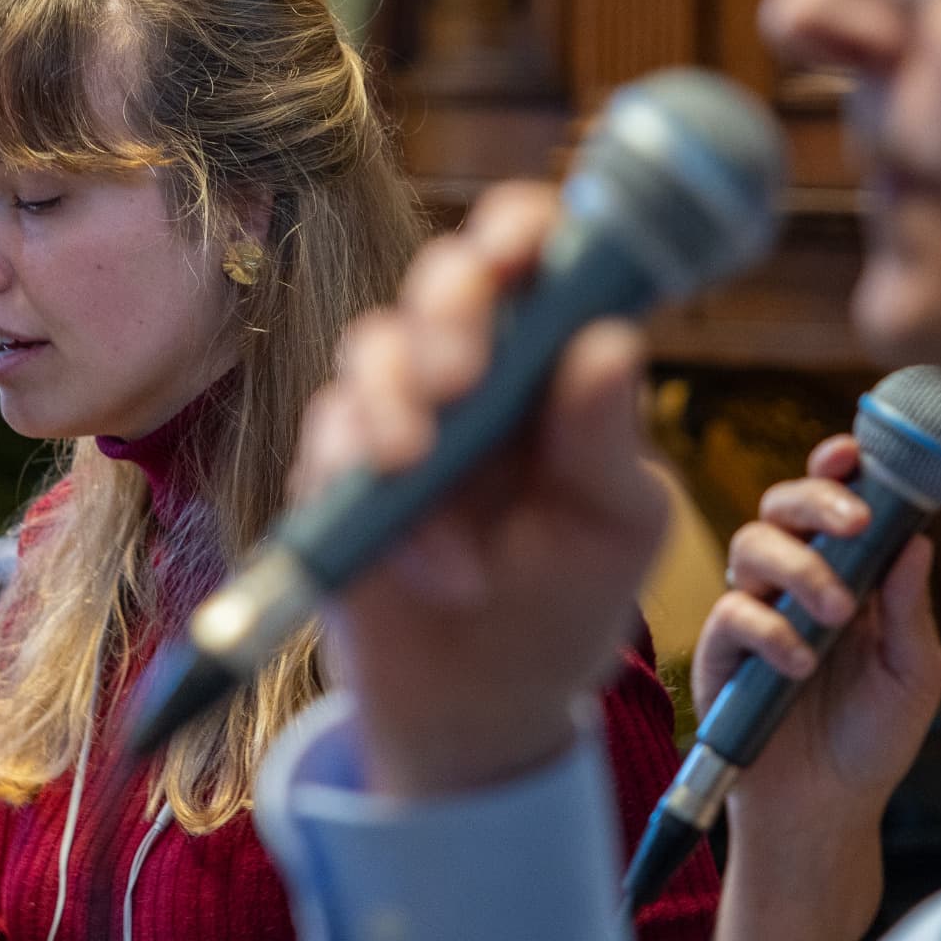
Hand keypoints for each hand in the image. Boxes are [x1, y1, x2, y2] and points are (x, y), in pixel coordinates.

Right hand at [295, 182, 669, 800]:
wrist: (479, 711)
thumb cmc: (565, 599)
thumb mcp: (613, 530)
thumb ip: (607, 441)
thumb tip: (609, 340)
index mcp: (555, 357)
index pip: (538, 250)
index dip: (522, 229)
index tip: (520, 253)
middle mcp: (474, 363)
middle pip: (445, 277)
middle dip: (448, 311)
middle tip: (461, 379)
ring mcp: (397, 409)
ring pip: (372, 345)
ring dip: (395, 403)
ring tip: (421, 476)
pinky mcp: (336, 467)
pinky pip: (327, 434)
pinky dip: (361, 483)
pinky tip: (419, 563)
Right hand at [695, 433, 940, 940]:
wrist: (827, 812)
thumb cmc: (872, 740)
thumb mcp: (914, 673)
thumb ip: (911, 607)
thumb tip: (918, 539)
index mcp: (845, 571)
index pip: (833, 500)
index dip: (838, 468)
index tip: (855, 456)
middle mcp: (793, 579)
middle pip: (782, 504)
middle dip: (816, 499)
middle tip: (854, 523)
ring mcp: (754, 610)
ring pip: (750, 544)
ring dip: (799, 567)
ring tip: (836, 614)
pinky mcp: (722, 650)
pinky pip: (732, 612)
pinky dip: (770, 628)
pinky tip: (802, 661)